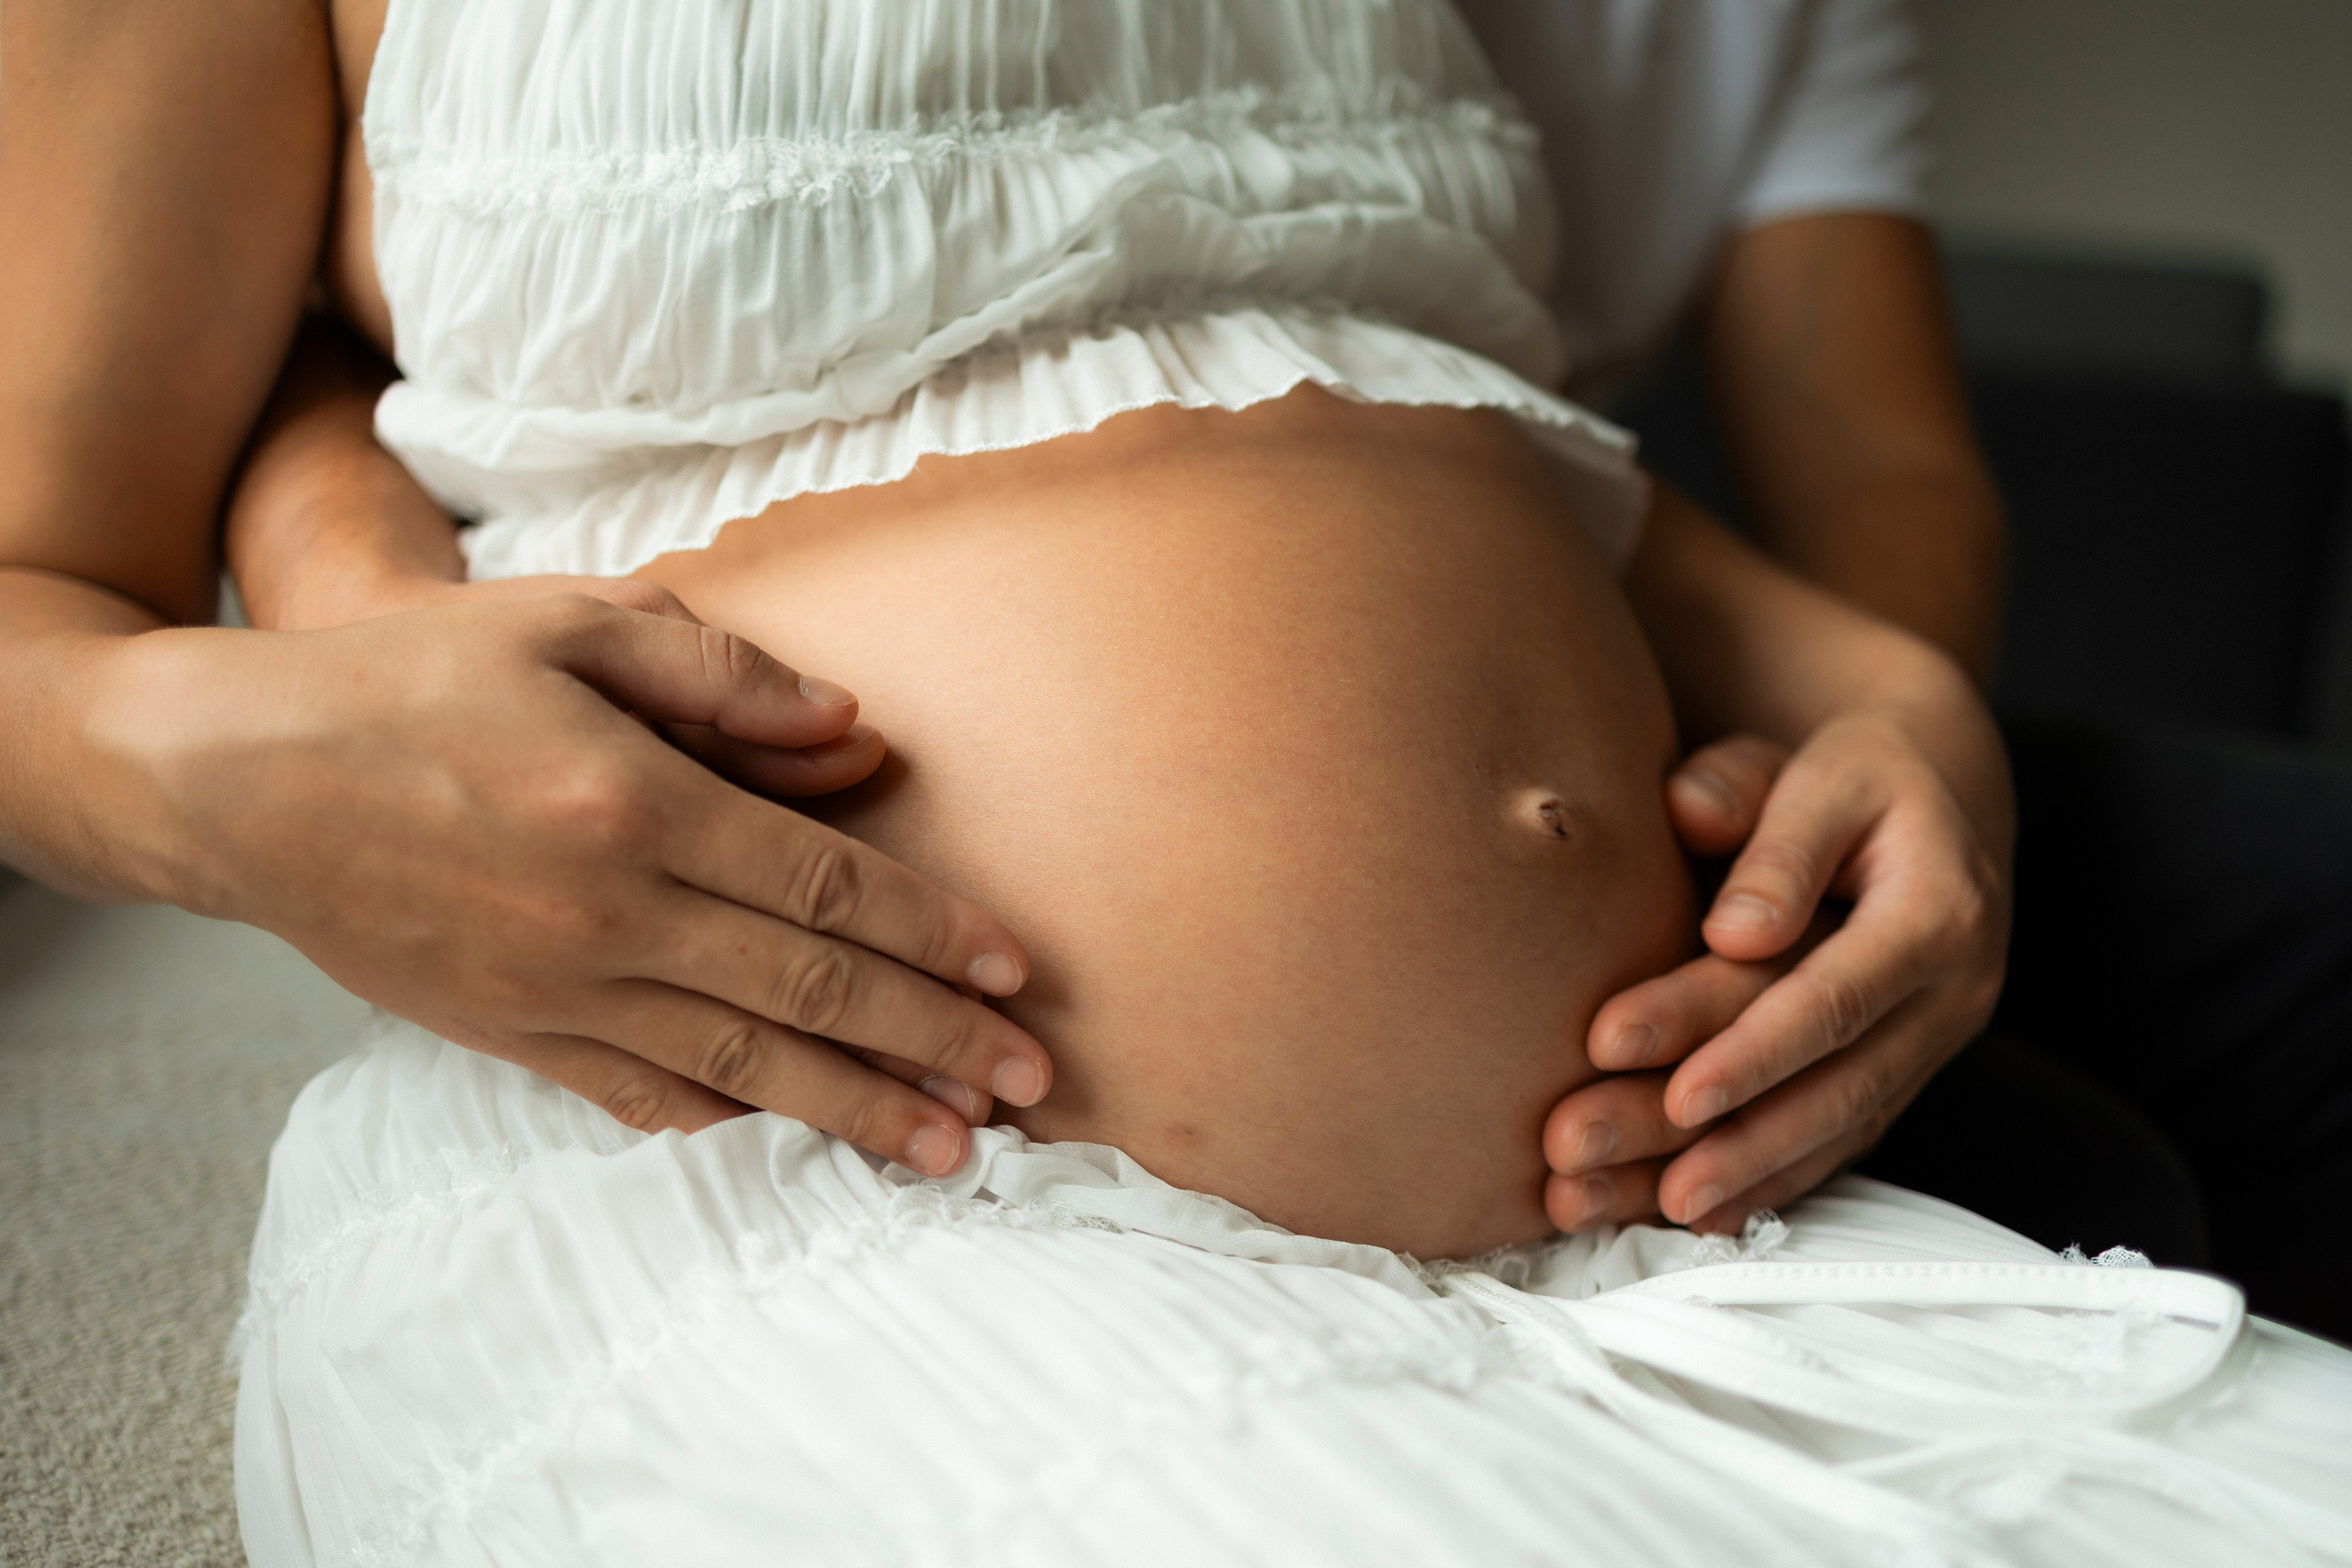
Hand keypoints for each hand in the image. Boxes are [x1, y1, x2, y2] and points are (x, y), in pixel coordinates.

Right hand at [86, 591, 1052, 1174]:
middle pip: (811, 989)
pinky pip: (642, 1093)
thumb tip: (854, 729)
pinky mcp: (510, 1035)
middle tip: (1034, 1085)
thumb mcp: (567, 620)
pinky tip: (798, 1133)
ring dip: (860, 1109)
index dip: (934, 931)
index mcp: (635, 801)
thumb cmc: (412, 680)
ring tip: (955, 1148)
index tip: (1016, 969)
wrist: (236, 779)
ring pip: (744, 1064)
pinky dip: (729, 1114)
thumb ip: (722, 670)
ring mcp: (558, 990)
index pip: (827, 883)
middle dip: (936, 1040)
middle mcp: (609, 914)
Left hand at [1543, 719, 2008, 1232]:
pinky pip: (1830, 1147)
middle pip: (1823, 1085)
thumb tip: (1732, 924)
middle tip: (1583, 1151)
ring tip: (1602, 1203)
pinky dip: (1758, 1187)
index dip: (1751, 1050)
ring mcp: (1930, 1050)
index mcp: (1940, 912)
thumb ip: (1764, 817)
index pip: (1832, 997)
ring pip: (1825, 1133)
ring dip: (1718, 1178)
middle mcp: (1950, 998)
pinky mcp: (1897, 1078)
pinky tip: (1678, 1215)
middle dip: (1706, 1134)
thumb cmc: (1852, 776)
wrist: (1932, 799)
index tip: (1668, 1088)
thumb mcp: (1818, 769)